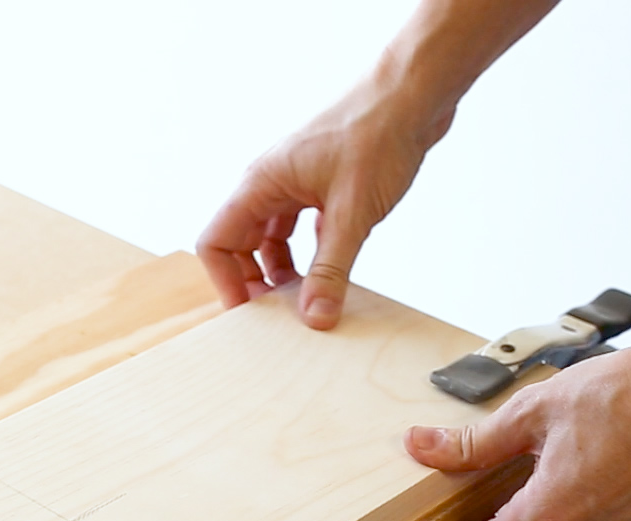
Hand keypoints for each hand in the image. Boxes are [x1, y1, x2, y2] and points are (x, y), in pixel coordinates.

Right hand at [198, 79, 448, 329]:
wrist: (414, 93)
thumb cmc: (377, 132)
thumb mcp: (351, 214)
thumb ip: (331, 269)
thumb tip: (314, 316)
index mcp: (261, 183)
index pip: (216, 241)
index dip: (226, 282)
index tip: (250, 316)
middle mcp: (271, 183)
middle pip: (240, 243)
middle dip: (254, 281)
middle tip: (279, 316)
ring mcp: (297, 183)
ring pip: (272, 238)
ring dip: (283, 270)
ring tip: (306, 299)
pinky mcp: (324, 185)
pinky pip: (303, 228)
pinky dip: (311, 254)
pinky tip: (332, 270)